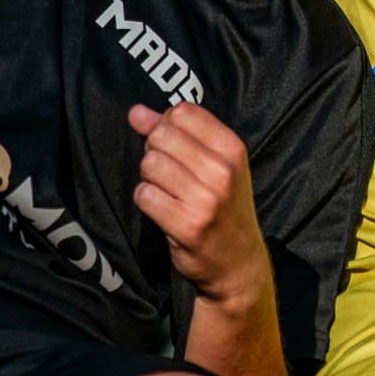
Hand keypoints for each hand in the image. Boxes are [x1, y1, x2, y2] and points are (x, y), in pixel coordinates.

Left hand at [128, 103, 271, 308]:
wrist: (238, 264)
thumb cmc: (224, 208)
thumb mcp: (214, 165)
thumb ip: (175, 133)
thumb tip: (136, 112)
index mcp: (232, 149)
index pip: (183, 112)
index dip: (167, 125)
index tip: (174, 146)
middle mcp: (223, 172)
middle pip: (162, 136)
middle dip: (155, 151)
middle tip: (169, 174)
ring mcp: (206, 200)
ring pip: (150, 165)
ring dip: (150, 178)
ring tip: (168, 192)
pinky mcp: (187, 226)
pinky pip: (145, 196)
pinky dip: (146, 201)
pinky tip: (162, 209)